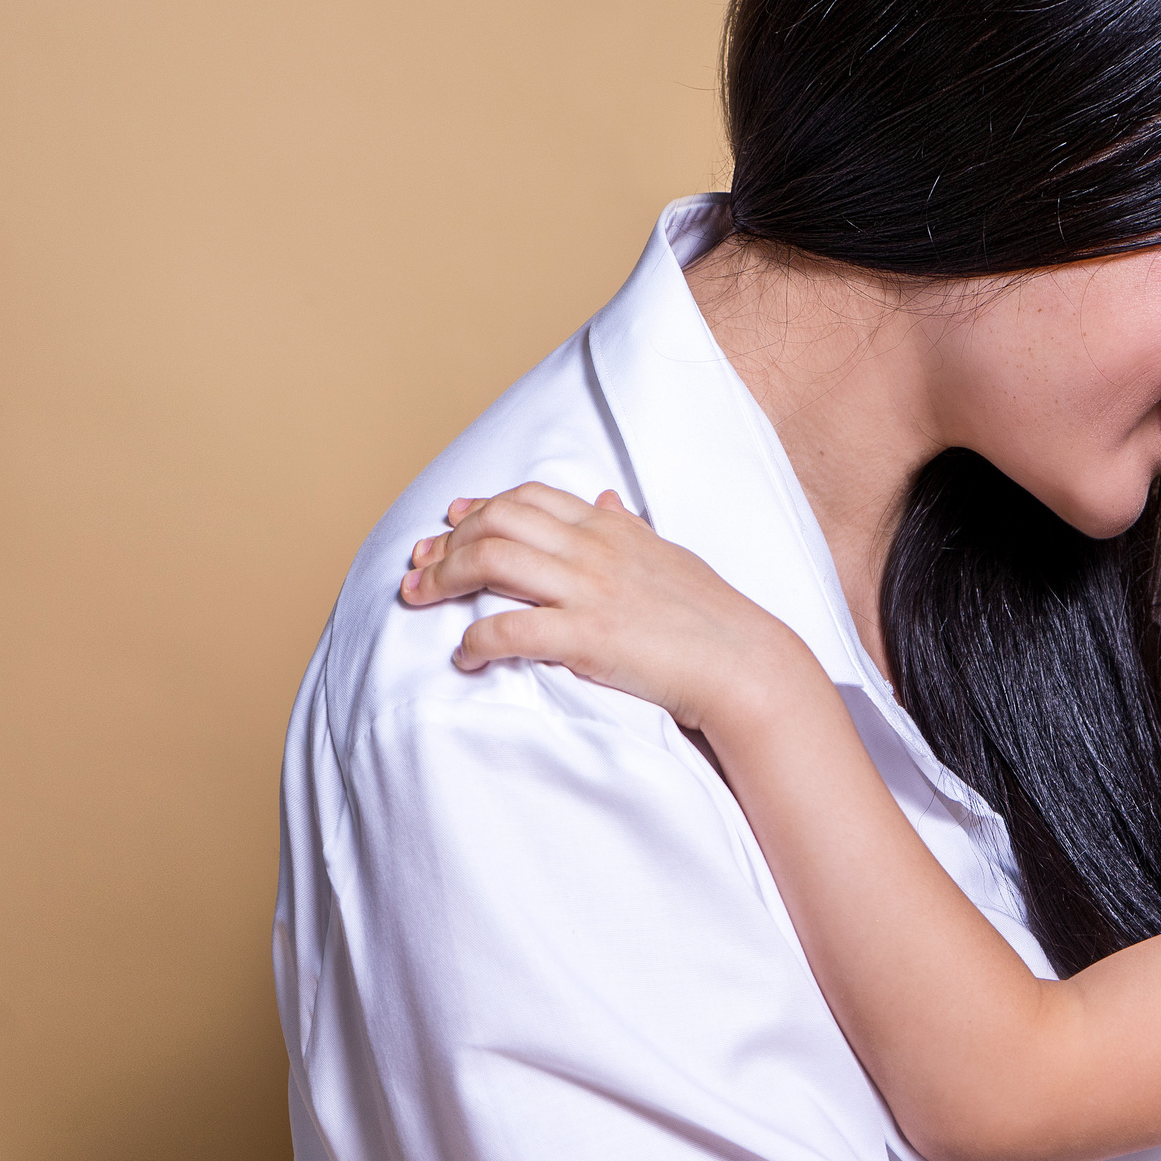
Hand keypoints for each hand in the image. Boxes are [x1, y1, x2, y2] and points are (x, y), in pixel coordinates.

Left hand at [400, 482, 827, 735]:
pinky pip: (510, 630)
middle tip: (418, 568)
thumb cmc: (709, 615)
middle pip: (496, 522)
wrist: (743, 663)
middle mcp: (594, 550)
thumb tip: (604, 500)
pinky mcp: (587, 637)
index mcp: (610, 529)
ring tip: (418, 601)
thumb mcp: (667, 555)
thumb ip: (628, 528)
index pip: (528, 498)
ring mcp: (589, 591)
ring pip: (491, 562)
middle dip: (446, 543)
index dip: (479, 506)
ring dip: (442, 579)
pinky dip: (474, 641)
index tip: (448, 520)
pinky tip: (463, 656)